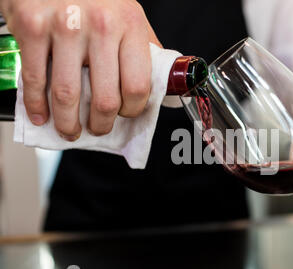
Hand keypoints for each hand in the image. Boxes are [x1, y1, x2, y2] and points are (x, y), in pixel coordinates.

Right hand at [0, 0, 160, 139]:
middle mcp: (101, 26)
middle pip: (105, 98)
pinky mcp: (33, 27)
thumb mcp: (130, 17)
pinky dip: (37, 106)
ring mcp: (65, 27)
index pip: (138, 86)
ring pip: (68, 95)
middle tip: (98, 128)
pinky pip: (35, 79)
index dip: (132, 110)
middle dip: (101, 125)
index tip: (125, 114)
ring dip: (69, 123)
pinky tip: (41, 116)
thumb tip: (164, 86)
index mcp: (130, 26)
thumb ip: (146, 50)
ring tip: (71, 130)